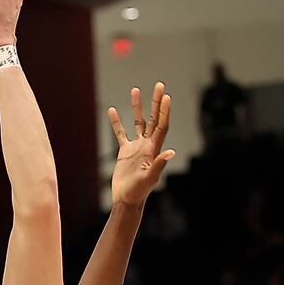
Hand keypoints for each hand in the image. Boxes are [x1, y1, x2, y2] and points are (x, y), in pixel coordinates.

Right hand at [107, 83, 175, 207]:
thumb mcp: (150, 178)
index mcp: (154, 149)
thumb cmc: (139, 191)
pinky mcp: (124, 152)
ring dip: (137, 107)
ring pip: (137, 122)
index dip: (164, 111)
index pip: (161, 125)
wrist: (126, 199)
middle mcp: (147, 145)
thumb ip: (159, 164)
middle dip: (156, 102)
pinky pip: (120, 133)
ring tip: (135, 89)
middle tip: (159, 85)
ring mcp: (136, 147)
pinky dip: (116, 122)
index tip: (166, 96)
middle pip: (152, 119)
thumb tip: (171, 152)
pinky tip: (112, 110)